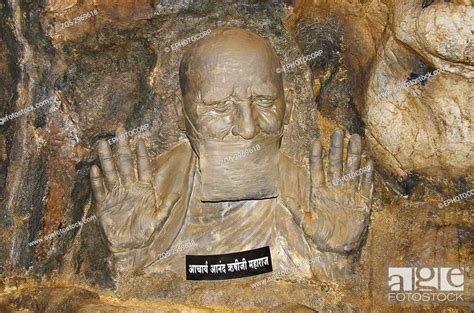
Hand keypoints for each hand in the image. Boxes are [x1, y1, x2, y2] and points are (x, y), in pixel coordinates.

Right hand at [90, 126, 178, 252]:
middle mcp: (128, 188)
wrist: (128, 247)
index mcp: (143, 190)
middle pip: (124, 164)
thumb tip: (178, 194)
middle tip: (119, 130)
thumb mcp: (158, 220)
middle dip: (122, 147)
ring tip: (102, 143)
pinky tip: (95, 168)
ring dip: (106, 158)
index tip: (139, 140)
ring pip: (110, 172)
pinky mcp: (103, 204)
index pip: (142, 167)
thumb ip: (166, 207)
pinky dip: (97, 180)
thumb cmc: (145, 234)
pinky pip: (99, 189)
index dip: (141, 154)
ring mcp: (115, 194)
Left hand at [303, 129, 373, 252]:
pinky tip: (368, 161)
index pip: (318, 170)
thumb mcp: (306, 224)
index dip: (317, 157)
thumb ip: (297, 211)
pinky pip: (365, 185)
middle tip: (339, 131)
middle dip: (337, 148)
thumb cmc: (321, 237)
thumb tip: (283, 198)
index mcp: (320, 192)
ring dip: (354, 154)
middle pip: (336, 164)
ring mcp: (349, 193)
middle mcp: (335, 189)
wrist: (338, 249)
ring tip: (356, 138)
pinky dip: (367, 174)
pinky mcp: (362, 202)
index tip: (316, 142)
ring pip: (352, 169)